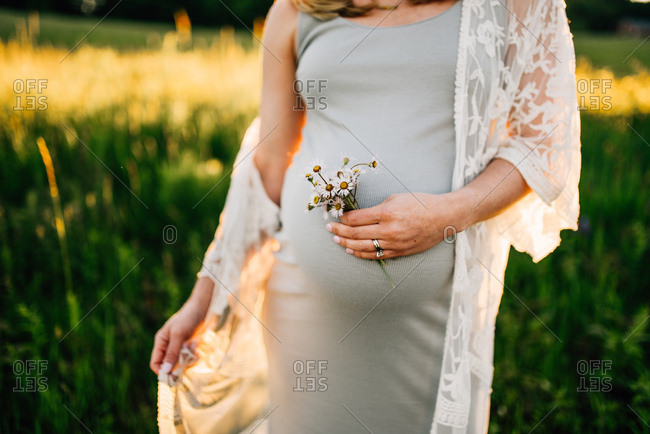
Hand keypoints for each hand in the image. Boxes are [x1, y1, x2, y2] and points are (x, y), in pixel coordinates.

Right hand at [149, 301, 211, 376]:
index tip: (172, 377)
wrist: (203, 308)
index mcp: (161, 342)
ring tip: (194, 349)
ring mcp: (180, 347)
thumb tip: (165, 371)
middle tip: (187, 364)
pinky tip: (198, 349)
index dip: (161, 371)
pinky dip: (194, 357)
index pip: (155, 363)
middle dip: (177, 367)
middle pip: (168, 366)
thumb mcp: (178, 335)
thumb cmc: (187, 318)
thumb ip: (172, 353)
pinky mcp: (190, 347)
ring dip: (188, 361)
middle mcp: (169, 346)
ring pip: (180, 364)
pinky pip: (190, 359)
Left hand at [326, 192, 467, 259]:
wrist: (443, 217)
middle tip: (329, 228)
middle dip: (339, 231)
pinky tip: (351, 251)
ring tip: (336, 241)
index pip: (357, 219)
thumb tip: (358, 215)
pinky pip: (376, 255)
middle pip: (356, 234)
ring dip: (347, 244)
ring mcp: (394, 244)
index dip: (343, 218)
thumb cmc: (420, 203)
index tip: (337, 216)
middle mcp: (389, 230)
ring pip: (363, 248)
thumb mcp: (396, 198)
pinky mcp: (399, 252)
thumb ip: (376, 208)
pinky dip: (361, 254)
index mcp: (387, 213)